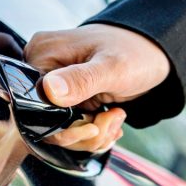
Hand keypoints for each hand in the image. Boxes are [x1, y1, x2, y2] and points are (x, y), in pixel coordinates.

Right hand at [25, 23, 170, 149]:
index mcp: (43, 54)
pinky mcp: (65, 97)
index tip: (95, 125)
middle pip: (44, 121)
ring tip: (115, 117)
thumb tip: (49, 90)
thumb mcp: (112, 67)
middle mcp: (42, 68)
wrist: (153, 54)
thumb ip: (80, 79)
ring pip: (59, 129)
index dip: (62, 125)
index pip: (32, 105)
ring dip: (92, 134)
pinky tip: (111, 118)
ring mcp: (53, 84)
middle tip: (111, 121)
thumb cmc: (135, 52)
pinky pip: (69, 126)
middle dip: (82, 133)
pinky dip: (92, 130)